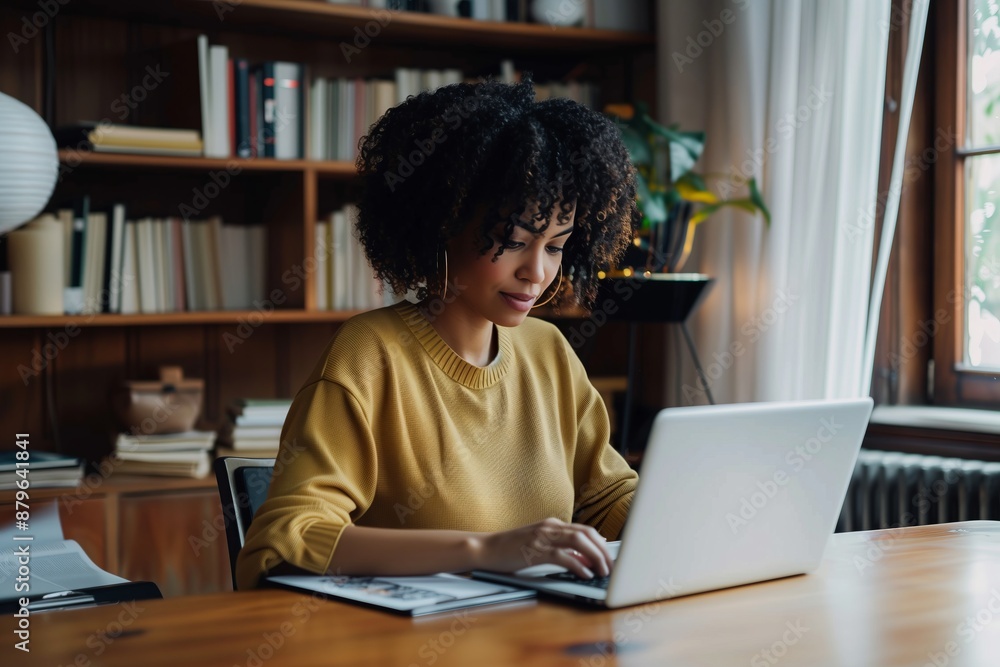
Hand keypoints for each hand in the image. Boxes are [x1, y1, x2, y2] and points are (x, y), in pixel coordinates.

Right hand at [474, 517, 612, 578]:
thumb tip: (584, 557)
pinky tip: (585, 574)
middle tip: (611, 567)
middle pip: (586, 534)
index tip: (610, 557)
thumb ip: (560, 547)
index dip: (601, 544)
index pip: (585, 530)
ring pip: (578, 542)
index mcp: (552, 524)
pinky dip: (578, 565)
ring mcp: (542, 537)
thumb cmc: (510, 549)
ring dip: (595, 557)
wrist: (485, 549)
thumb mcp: (538, 544)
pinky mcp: (535, 550)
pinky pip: (563, 556)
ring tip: (602, 571)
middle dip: (603, 551)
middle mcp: (550, 527)